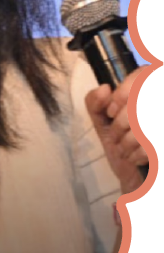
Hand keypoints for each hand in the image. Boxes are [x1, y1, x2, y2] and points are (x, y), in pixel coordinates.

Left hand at [85, 67, 148, 193]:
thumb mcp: (101, 121)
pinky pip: (150, 144)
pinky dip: (137, 154)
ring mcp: (160, 125)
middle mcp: (157, 100)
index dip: (122, 94)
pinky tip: (134, 157)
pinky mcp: (162, 145)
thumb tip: (104, 89)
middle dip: (120, 123)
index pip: (143, 74)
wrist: (136, 178)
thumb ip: (95, 102)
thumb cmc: (120, 144)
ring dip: (127, 141)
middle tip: (116, 135)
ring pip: (144, 124)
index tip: (111, 111)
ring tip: (124, 148)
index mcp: (146, 90)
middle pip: (139, 103)